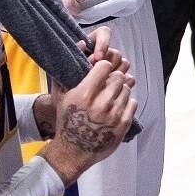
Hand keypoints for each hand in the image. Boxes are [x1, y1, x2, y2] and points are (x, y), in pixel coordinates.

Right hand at [39, 50, 132, 180]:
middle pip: (118, 76)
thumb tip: (83, 45)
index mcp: (84, 94)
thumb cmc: (66, 121)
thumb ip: (70, 72)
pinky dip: (126, 103)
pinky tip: (115, 107)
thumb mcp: (62, 96)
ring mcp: (114, 115)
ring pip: (126, 89)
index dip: (103, 67)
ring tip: (109, 98)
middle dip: (112, 78)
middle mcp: (100, 104)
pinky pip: (132, 102)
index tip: (100, 72)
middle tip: (106, 85)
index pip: (105, 66)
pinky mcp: (123, 125)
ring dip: (119, 91)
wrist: (73, 151)